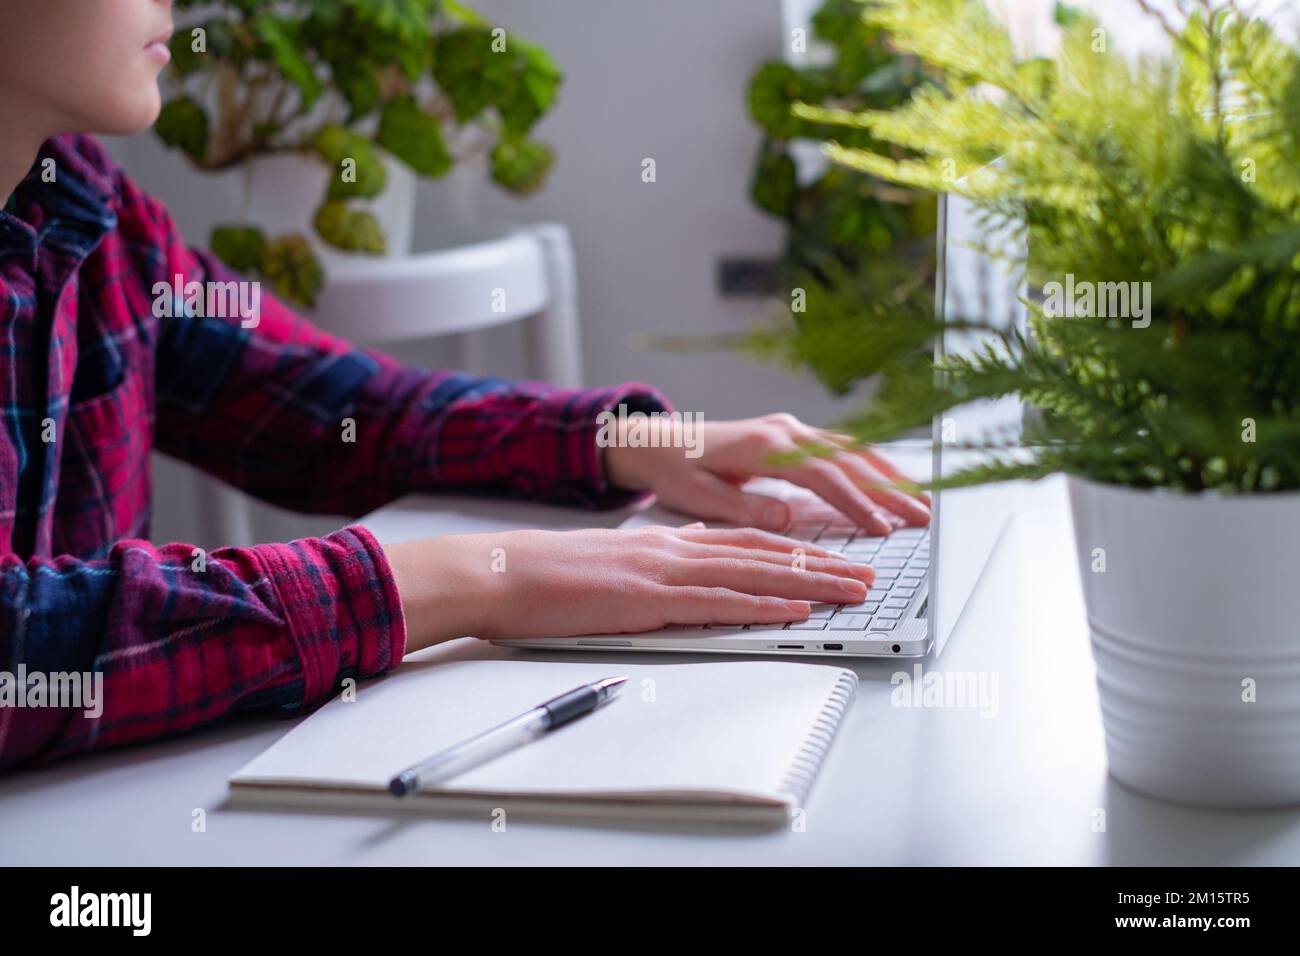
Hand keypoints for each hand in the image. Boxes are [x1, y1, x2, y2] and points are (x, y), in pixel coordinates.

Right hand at [382, 524, 874, 650]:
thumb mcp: (615, 560)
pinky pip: (718, 601)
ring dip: (812, 580)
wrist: (502, 572)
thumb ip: (659, 560)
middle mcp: (675, 549)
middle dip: (823, 562)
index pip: (746, 541)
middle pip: (764, 552)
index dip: (797, 548)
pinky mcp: (648, 598)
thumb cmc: (548, 575)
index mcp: (668, 543)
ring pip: (754, 572)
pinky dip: (763, 603)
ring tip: (854, 588)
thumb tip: (695, 556)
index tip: (834, 555)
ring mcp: (664, 571)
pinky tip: (797, 607)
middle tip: (868, 571)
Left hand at [603, 413, 930, 533]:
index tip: (880, 527)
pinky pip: (839, 447)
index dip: (854, 503)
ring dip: (887, 475)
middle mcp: (784, 431)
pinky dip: (868, 464)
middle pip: (848, 460)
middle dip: (888, 490)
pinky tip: (890, 481)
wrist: (657, 441)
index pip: (822, 476)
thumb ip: (745, 506)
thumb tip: (787, 517)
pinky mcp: (790, 434)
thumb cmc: (675, 469)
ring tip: (920, 500)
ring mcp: (790, 429)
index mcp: (764, 447)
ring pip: (850, 450)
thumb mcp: (700, 495)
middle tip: (921, 517)